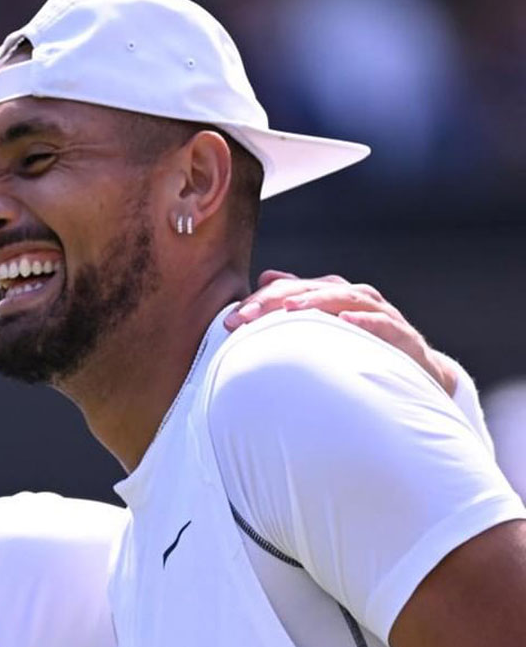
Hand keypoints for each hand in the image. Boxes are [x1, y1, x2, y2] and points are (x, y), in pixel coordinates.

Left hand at [225, 269, 457, 396]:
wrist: (416, 371)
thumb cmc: (362, 346)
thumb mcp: (325, 325)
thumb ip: (296, 301)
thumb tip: (266, 276)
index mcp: (332, 294)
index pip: (290, 289)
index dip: (259, 302)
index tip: (230, 320)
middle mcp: (354, 297)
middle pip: (311, 289)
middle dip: (276, 300)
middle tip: (246, 315)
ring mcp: (379, 313)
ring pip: (345, 298)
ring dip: (316, 300)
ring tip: (290, 307)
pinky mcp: (402, 335)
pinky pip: (383, 324)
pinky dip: (365, 320)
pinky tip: (346, 320)